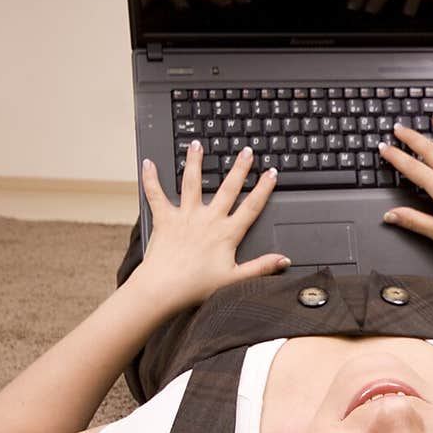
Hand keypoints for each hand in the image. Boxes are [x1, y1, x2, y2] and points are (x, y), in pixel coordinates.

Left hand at [137, 145, 288, 309]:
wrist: (164, 288)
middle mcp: (208, 219)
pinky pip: (156, 194)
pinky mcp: (165, 219)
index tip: (271, 173)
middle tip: (246, 151)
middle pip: (227, 188)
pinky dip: (151, 179)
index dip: (263, 188)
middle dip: (239, 168)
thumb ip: (261, 267)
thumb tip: (283, 260)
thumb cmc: (196, 286)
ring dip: (195, 162)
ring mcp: (185, 216)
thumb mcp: (235, 279)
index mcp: (226, 233)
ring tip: (198, 145)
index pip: (251, 206)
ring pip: (192, 183)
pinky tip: (148, 163)